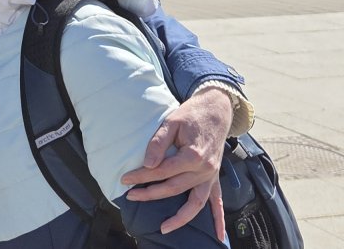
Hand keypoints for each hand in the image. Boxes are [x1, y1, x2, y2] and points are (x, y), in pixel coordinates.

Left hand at [121, 87, 232, 236]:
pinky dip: (218, 219)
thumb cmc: (192, 114)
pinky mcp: (214, 177)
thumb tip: (147, 164)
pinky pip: (217, 201)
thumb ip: (158, 143)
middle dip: (150, 194)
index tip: (125, 179)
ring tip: (164, 228)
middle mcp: (204, 169)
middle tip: (130, 196)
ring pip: (195, 203)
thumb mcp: (171, 122)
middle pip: (173, 188)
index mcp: (192, 156)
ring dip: (180, 218)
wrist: (216, 110)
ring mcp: (211, 175)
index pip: (161, 171)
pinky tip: (218, 235)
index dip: (141, 176)